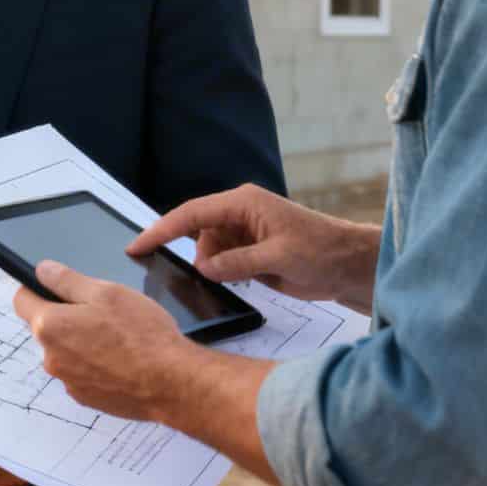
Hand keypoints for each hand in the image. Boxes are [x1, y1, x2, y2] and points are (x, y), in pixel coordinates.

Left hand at [13, 261, 201, 422]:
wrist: (171, 383)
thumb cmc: (142, 335)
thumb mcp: (106, 292)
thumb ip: (67, 280)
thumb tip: (42, 270)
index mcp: (50, 326)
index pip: (22, 300)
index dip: (36, 288)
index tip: (54, 286)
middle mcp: (51, 357)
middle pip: (47, 328)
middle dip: (67, 317)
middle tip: (102, 312)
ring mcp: (68, 381)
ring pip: (66, 351)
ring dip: (82, 343)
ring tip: (118, 338)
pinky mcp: (86, 398)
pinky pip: (82, 373)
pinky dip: (95, 365)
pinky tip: (121, 359)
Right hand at [129, 183, 378, 311]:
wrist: (351, 265)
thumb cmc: (322, 252)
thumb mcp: (278, 258)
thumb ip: (237, 263)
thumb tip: (203, 268)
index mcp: (243, 204)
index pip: (191, 213)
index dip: (160, 230)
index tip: (135, 246)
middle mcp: (239, 214)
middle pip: (198, 235)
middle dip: (201, 258)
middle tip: (226, 277)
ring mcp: (244, 234)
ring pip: (208, 252)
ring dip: (216, 269)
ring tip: (247, 278)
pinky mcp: (250, 252)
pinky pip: (223, 262)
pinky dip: (225, 274)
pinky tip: (246, 281)